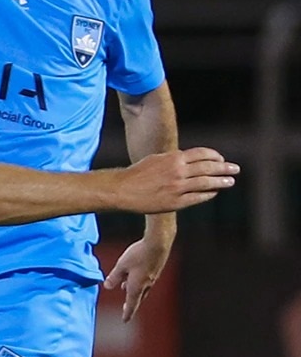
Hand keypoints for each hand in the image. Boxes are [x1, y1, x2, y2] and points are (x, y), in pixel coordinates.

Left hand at [103, 233, 173, 322]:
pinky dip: (139, 283)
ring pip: (142, 289)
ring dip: (134, 292)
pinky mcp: (156, 271)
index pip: (131, 304)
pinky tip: (134, 276)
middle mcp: (146, 285)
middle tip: (126, 310)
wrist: (158, 244)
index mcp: (136, 286)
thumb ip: (114, 277)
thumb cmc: (139, 254)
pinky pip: (146, 281)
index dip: (127, 313)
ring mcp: (153, 278)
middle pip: (137, 299)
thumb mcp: (121, 265)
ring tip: (125, 290)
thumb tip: (107, 286)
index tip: (125, 320)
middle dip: (131, 304)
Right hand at [112, 147, 238, 214]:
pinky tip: (213, 192)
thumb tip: (189, 160)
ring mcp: (178, 187)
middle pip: (208, 167)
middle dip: (224, 168)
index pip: (202, 154)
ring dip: (221, 181)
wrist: (122, 190)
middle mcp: (178, 171)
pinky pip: (198, 197)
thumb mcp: (156, 159)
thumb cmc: (137, 174)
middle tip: (235, 169)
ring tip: (230, 181)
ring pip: (206, 182)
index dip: (215, 156)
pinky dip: (208, 194)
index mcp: (174, 158)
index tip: (221, 159)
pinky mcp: (175, 202)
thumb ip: (174, 159)